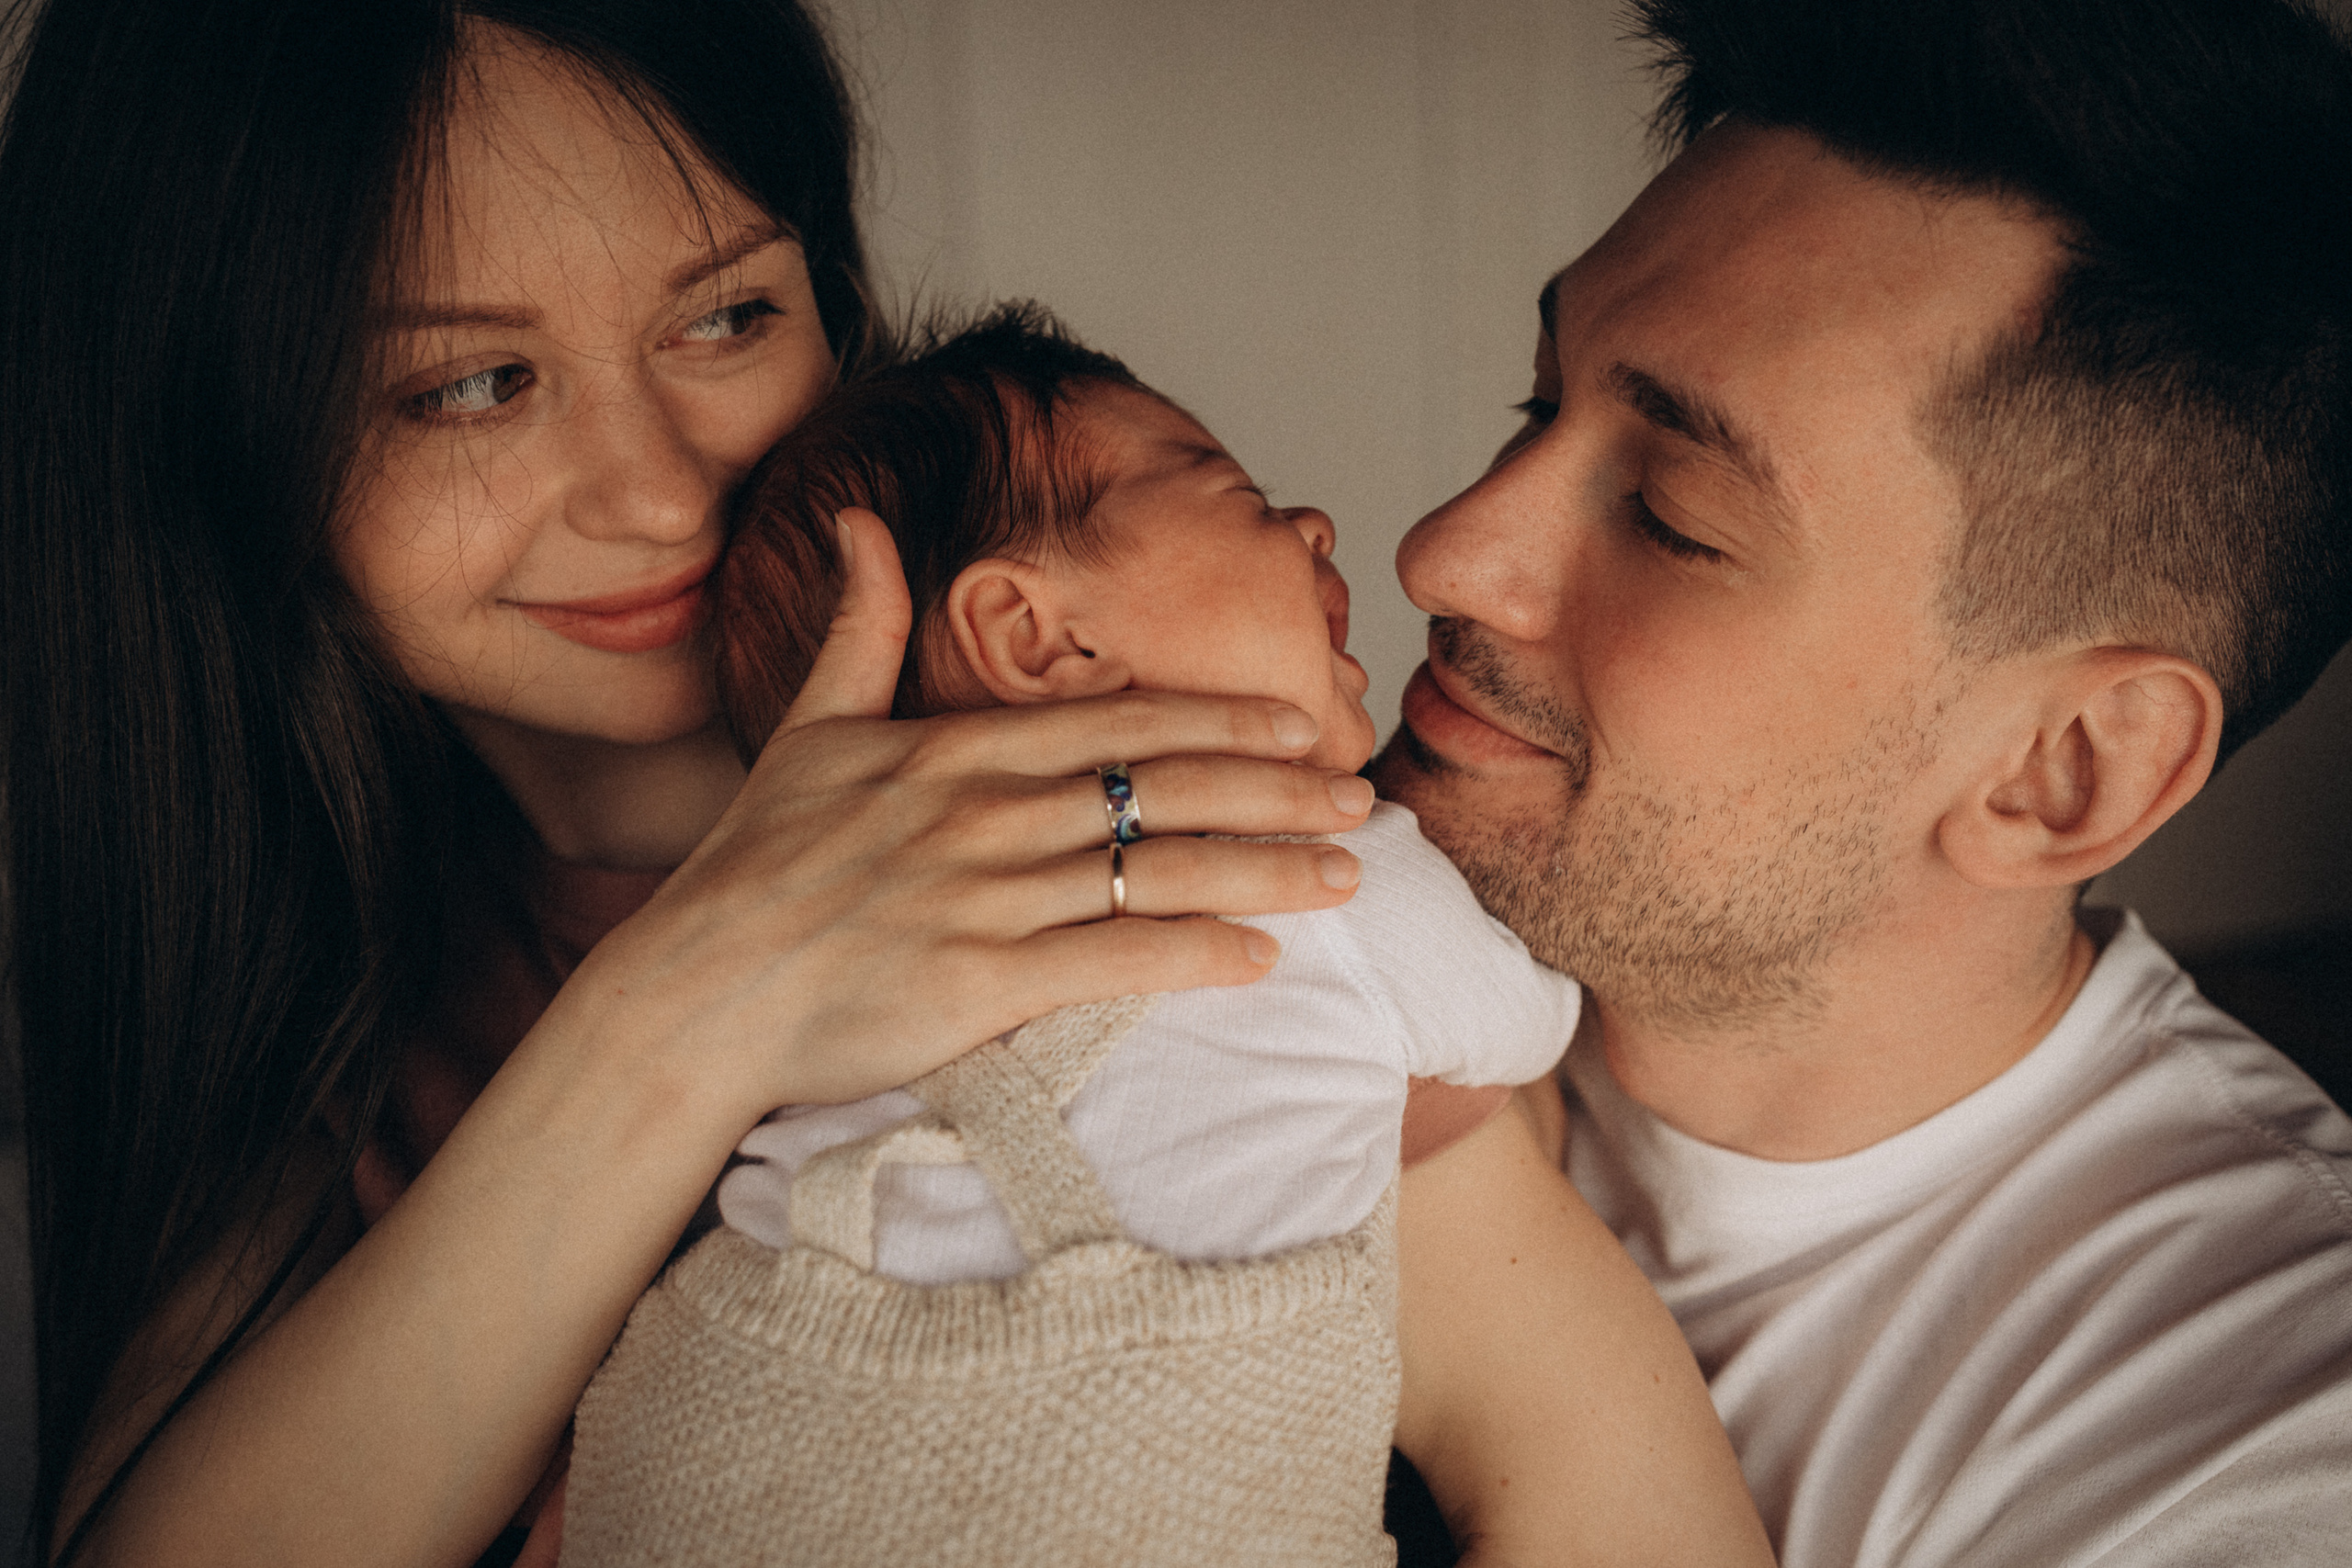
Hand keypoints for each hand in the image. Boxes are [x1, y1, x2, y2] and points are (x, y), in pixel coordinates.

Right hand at [559, 507, 1378, 1121]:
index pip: (1116, 725)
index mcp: (953, 753)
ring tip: (1343, 878)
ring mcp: (982, 897)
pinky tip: (1260, 958)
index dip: (1220, 725)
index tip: (1299, 726)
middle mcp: (981, 814)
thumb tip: (861, 520)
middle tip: (1359, 798)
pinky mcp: (975, 981)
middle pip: (1161, 791)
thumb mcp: (806, 731)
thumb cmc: (754, 866)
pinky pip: (1111, 961)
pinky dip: (1193, 955)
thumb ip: (855, 627)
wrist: (693, 990)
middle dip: (1275, 792)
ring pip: (1154, 870)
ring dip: (1263, 872)